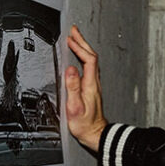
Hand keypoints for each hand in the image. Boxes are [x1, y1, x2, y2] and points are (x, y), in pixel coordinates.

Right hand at [65, 25, 107, 150]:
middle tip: (74, 31)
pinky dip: (82, 58)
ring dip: (83, 48)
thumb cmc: (85, 124)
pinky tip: (77, 58)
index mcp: (90, 84)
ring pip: (91, 61)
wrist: (94, 134)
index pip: (88, 59)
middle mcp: (94, 82)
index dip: (80, 47)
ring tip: (75, 40)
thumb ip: (73, 87)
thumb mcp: (75, 106)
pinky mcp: (91, 89)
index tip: (70, 39)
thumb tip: (70, 69)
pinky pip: (88, 67)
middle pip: (91, 56)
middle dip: (82, 42)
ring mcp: (93, 85)